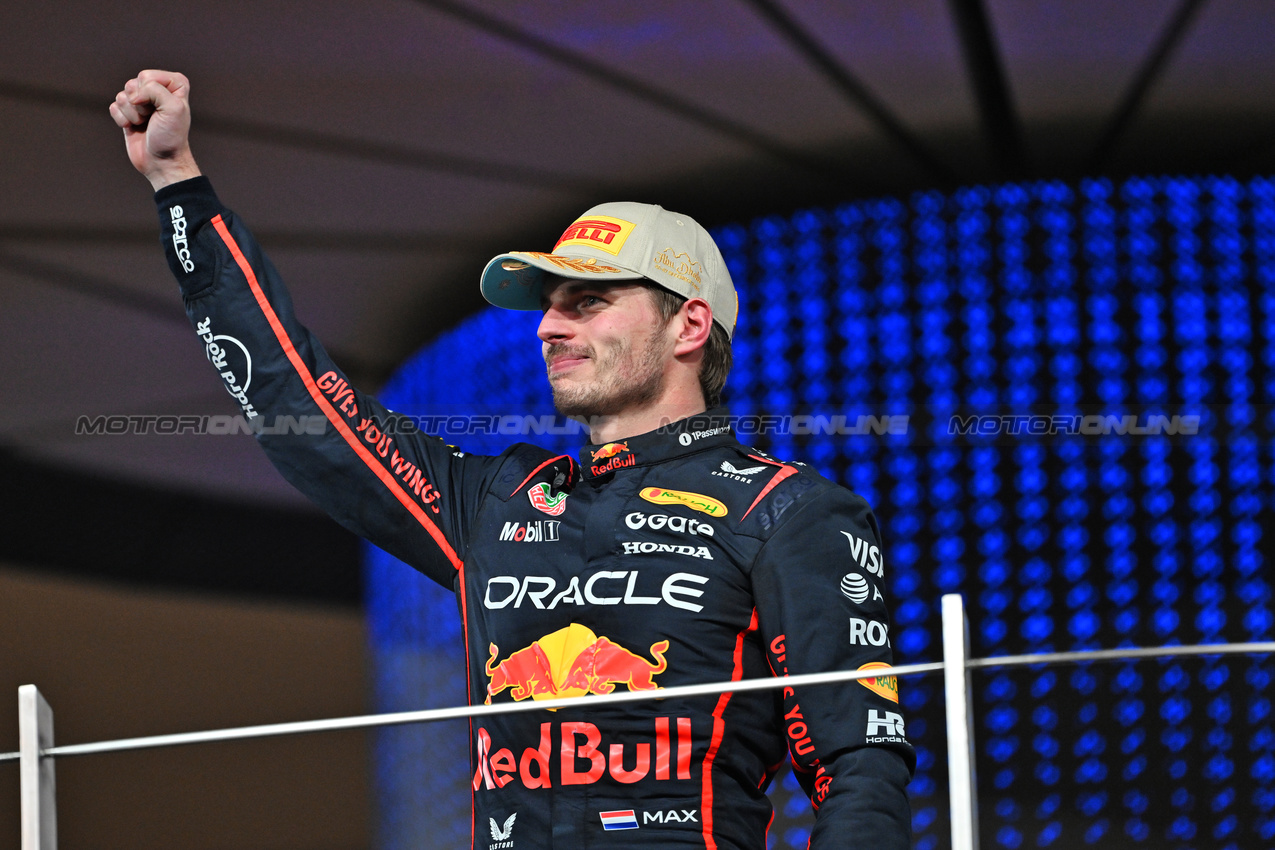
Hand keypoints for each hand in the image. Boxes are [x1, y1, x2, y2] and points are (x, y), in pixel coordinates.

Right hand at [109, 70, 201, 190]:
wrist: (161, 161)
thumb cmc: (171, 136)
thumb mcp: (173, 108)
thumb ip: (154, 89)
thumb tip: (132, 95)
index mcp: (174, 84)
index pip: (146, 76)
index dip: (149, 93)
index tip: (162, 109)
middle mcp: (157, 89)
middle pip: (132, 84)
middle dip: (139, 104)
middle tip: (153, 118)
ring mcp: (141, 101)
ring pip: (122, 95)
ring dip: (132, 114)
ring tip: (145, 124)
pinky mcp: (127, 113)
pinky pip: (114, 107)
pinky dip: (122, 120)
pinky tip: (134, 128)